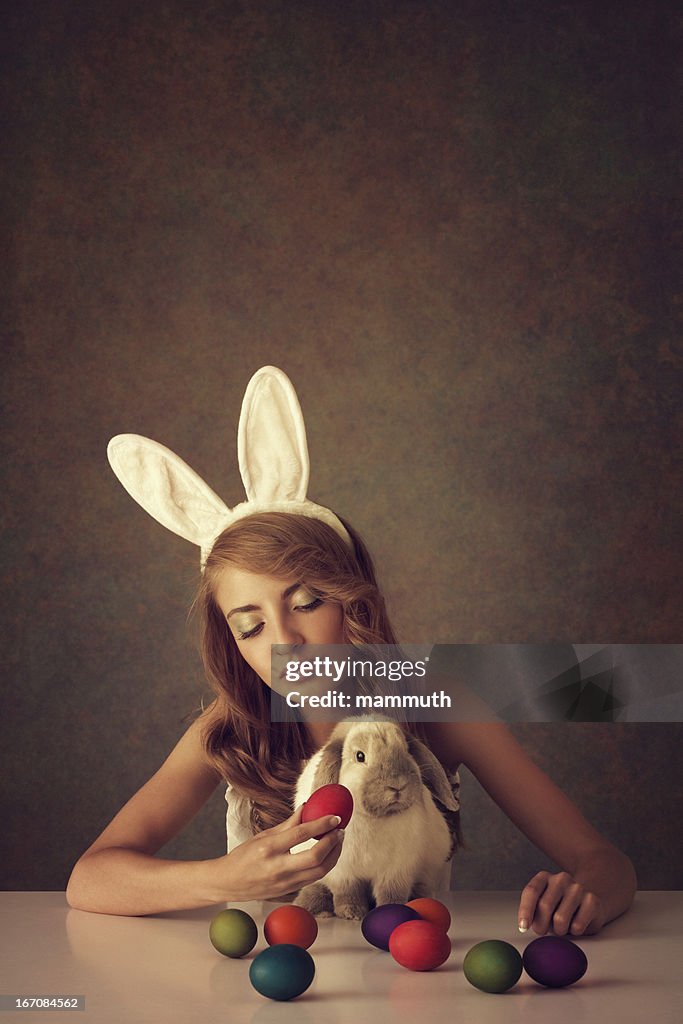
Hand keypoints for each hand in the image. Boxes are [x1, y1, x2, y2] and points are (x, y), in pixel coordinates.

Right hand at [209, 805, 344, 902]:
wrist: (228, 883)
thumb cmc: (244, 856)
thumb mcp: (264, 835)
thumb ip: (288, 824)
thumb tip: (307, 808)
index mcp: (269, 848)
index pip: (302, 834)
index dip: (322, 824)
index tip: (335, 817)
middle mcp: (278, 867)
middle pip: (316, 858)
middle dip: (333, 843)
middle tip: (340, 831)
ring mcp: (284, 883)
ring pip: (319, 872)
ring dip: (333, 856)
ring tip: (337, 841)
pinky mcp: (289, 892)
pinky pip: (313, 878)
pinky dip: (324, 865)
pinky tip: (327, 854)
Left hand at [517, 870, 605, 936]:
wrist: (588, 903)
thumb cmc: (559, 907)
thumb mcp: (542, 905)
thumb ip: (533, 910)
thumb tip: (524, 925)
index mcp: (544, 877)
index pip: (531, 891)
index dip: (525, 910)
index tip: (523, 926)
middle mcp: (561, 879)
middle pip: (544, 906)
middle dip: (541, 925)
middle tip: (543, 931)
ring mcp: (577, 888)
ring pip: (560, 919)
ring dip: (559, 930)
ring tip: (562, 926)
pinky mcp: (592, 900)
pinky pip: (577, 925)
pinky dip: (574, 932)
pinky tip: (576, 923)